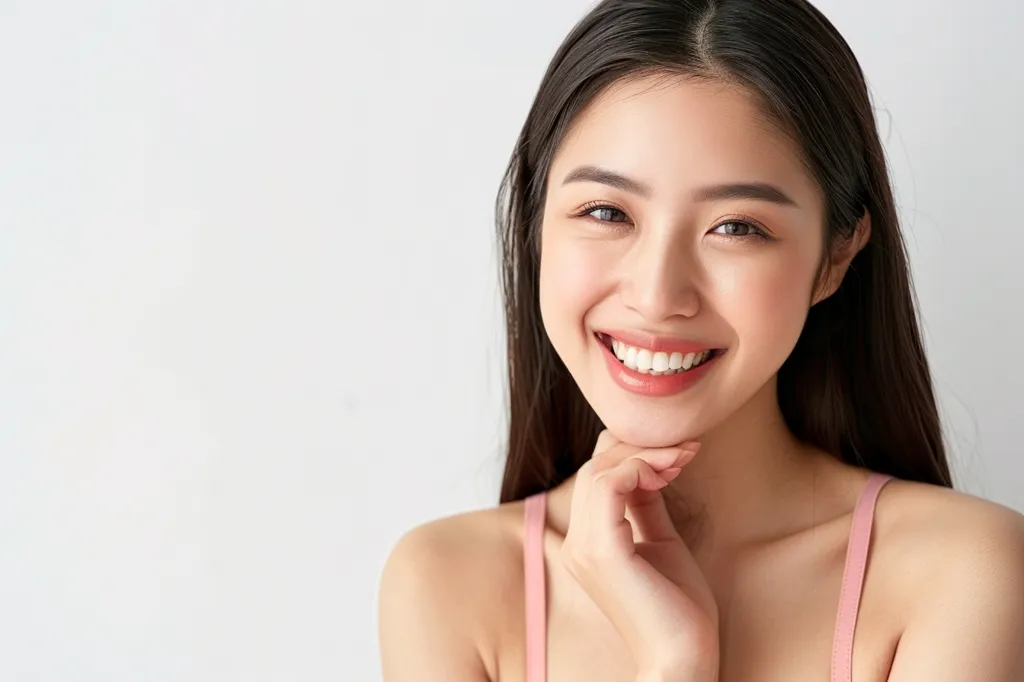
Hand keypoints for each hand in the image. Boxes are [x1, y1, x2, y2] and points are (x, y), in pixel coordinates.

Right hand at [560, 430, 719, 680]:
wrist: (682, 659)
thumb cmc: (679, 610)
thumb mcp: (661, 542)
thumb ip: (647, 506)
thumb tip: (648, 468)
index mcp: (587, 542)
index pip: (594, 475)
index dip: (633, 453)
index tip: (678, 455)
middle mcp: (577, 543)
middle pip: (594, 465)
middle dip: (641, 447)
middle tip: (685, 448)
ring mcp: (584, 547)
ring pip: (600, 470)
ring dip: (645, 454)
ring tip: (683, 457)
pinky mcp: (603, 551)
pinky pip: (609, 486)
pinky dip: (640, 468)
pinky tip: (669, 473)